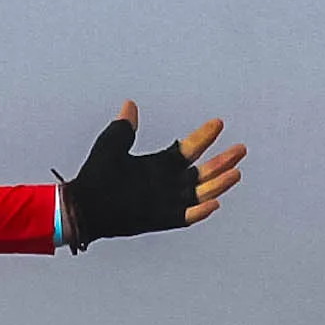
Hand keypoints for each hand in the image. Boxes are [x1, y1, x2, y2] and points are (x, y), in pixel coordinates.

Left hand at [59, 102, 243, 250]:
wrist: (82, 205)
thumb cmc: (95, 176)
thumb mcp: (112, 145)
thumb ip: (124, 128)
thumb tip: (130, 105)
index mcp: (159, 165)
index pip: (188, 149)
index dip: (204, 137)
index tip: (218, 123)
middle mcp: (167, 183)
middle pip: (203, 172)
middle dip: (223, 161)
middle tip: (241, 149)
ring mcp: (166, 202)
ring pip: (201, 193)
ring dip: (219, 184)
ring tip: (237, 172)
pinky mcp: (161, 219)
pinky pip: (186, 217)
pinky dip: (200, 211)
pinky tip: (214, 203)